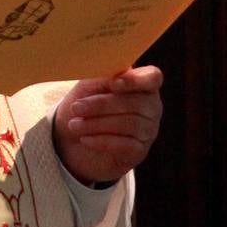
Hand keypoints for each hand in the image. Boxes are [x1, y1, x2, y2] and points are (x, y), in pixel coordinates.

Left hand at [53, 65, 163, 184]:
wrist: (73, 136)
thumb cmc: (85, 102)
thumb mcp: (89, 86)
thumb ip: (103, 78)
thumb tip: (114, 75)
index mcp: (141, 83)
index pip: (152, 77)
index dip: (136, 80)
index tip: (113, 84)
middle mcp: (150, 106)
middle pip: (136, 103)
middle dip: (102, 105)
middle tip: (75, 108)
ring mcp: (148, 130)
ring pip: (130, 124)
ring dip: (97, 124)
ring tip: (74, 125)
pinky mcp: (139, 150)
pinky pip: (126, 145)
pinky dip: (102, 141)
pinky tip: (85, 139)